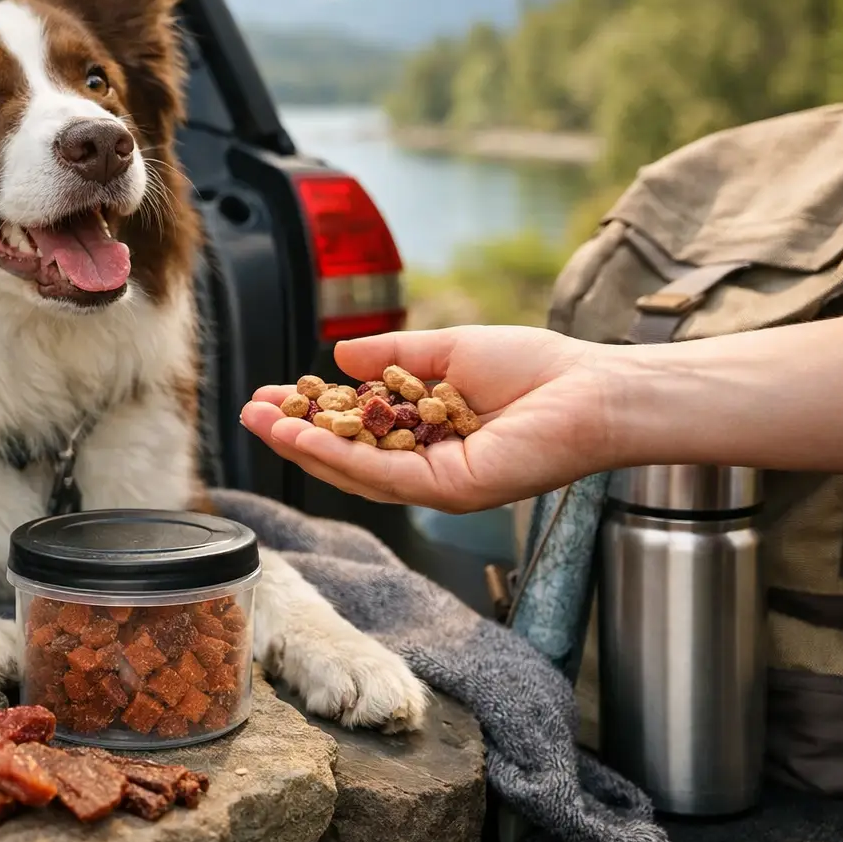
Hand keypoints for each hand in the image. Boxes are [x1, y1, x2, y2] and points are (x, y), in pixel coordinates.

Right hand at [240, 325, 623, 512]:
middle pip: (345, 456)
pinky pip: (382, 475)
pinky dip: (339, 456)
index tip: (273, 394)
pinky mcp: (450, 490)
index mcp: (425, 433)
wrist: (593, 389)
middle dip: (293, 434)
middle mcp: (426, 465)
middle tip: (250, 411)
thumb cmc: (537, 369)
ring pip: (354, 471)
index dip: (311, 413)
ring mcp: (436, 483)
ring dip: (303, 447)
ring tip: (262, 422)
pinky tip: (304, 436)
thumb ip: (393, 357)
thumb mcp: (446, 351)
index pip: (355, 429)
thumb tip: (341, 356)